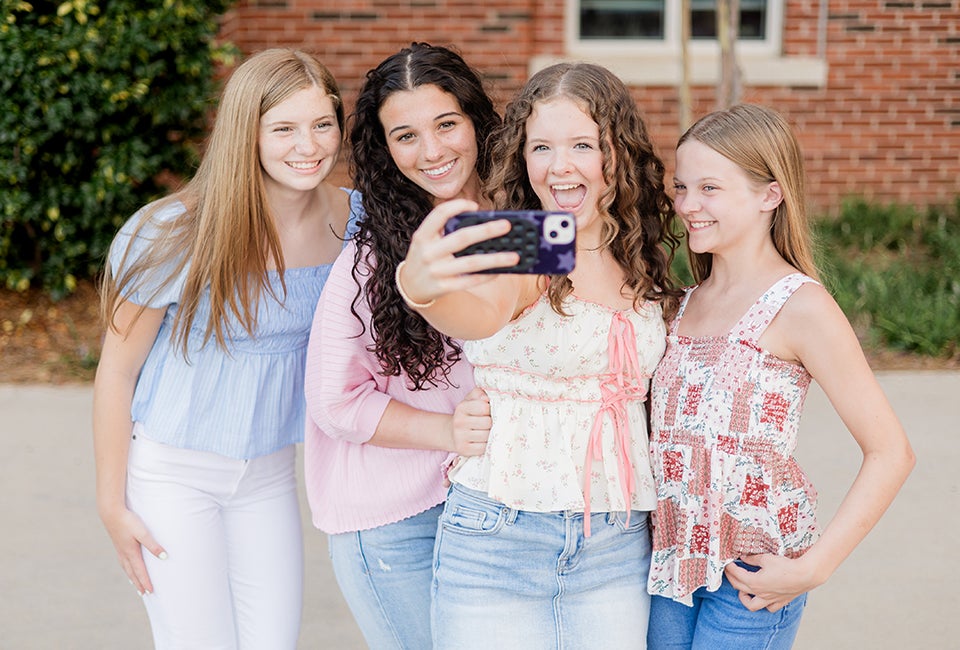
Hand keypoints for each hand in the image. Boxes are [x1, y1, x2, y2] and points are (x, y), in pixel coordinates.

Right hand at [100, 505, 166, 595]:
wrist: (110, 512)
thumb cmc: (128, 521)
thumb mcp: (143, 532)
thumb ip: (153, 545)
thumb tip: (164, 557)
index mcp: (131, 553)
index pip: (140, 571)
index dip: (146, 582)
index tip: (151, 592)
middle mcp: (124, 554)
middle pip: (133, 573)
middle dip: (139, 583)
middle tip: (145, 594)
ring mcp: (120, 549)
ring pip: (127, 568)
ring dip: (132, 577)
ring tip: (136, 585)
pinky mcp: (118, 544)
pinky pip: (123, 561)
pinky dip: (127, 568)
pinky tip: (127, 567)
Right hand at [401, 199, 518, 306]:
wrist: (410, 286)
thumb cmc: (427, 256)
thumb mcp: (427, 240)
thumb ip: (446, 229)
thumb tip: (485, 223)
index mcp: (422, 236)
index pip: (439, 214)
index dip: (458, 207)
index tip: (476, 206)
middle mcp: (428, 253)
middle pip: (462, 238)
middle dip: (487, 231)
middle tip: (507, 225)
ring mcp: (436, 272)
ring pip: (471, 263)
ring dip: (495, 259)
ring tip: (515, 256)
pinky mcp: (443, 288)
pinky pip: (470, 281)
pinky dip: (487, 275)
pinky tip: (501, 270)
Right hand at [449, 387, 491, 455]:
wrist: (453, 433)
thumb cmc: (467, 414)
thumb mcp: (470, 400)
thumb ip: (479, 393)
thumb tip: (486, 398)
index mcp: (461, 407)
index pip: (484, 407)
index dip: (490, 409)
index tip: (488, 411)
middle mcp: (459, 422)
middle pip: (488, 423)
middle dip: (492, 423)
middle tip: (489, 423)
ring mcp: (460, 437)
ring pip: (487, 436)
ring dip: (491, 434)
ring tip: (486, 431)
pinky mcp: (464, 450)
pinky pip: (484, 448)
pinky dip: (487, 445)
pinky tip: (483, 441)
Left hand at [724, 554, 821, 611]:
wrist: (805, 575)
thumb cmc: (786, 566)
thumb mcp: (766, 558)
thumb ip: (752, 559)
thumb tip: (744, 558)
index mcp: (755, 582)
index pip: (736, 575)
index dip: (730, 568)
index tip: (727, 563)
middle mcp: (760, 593)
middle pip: (739, 588)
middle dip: (732, 579)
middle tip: (730, 572)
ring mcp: (770, 599)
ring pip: (752, 605)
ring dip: (745, 599)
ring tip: (743, 590)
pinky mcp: (780, 601)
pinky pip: (769, 607)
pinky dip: (764, 604)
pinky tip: (763, 597)